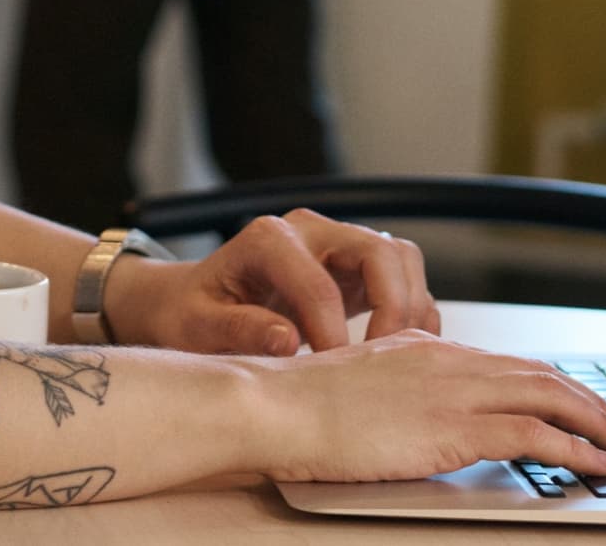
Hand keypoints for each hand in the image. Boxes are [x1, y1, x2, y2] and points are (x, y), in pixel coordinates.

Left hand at [105, 209, 440, 356]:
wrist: (192, 300)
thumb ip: (238, 330)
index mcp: (268, 239)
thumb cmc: (192, 312)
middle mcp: (310, 231)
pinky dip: (413, 314)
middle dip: (393, 308)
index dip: (332, 332)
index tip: (335, 375)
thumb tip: (286, 341)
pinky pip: (404, 279)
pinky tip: (399, 354)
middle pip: (380, 252)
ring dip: (410, 308)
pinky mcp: (355, 268)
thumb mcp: (197, 325)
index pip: (318, 283)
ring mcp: (338, 245)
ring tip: (396, 361)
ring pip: (401, 259)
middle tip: (385, 363)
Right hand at [262, 330, 605, 483]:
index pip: (508, 364)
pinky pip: (530, 435)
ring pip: (548, 398)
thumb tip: (420, 417)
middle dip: (590, 403)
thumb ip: (399, 393)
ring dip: (596, 423)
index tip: (581, 406)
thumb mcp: (359, 387)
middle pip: (540, 375)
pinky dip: (571, 446)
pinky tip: (593, 462)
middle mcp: (446, 361)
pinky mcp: (449, 427)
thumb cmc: (300, 404)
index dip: (553, 386)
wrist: (274, 403)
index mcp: (424, 349)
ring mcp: (451, 392)